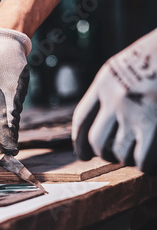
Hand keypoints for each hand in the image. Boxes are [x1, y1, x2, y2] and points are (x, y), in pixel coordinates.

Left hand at [72, 28, 156, 173]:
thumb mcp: (129, 63)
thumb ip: (116, 85)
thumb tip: (109, 116)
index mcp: (106, 81)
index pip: (82, 118)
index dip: (80, 141)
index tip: (84, 154)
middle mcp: (115, 98)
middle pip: (96, 141)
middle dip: (104, 153)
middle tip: (113, 156)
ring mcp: (135, 113)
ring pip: (119, 153)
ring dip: (128, 158)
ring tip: (138, 155)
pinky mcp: (154, 126)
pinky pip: (142, 160)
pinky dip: (146, 166)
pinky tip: (151, 164)